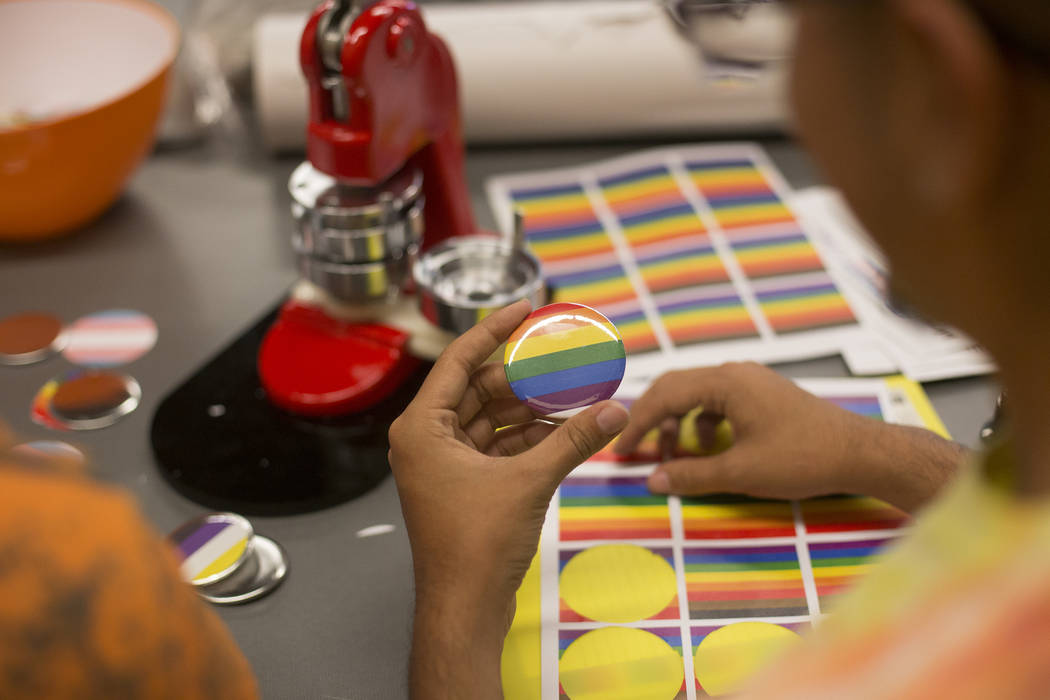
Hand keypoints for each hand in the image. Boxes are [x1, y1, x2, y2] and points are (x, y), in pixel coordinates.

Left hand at [388, 300, 628, 697]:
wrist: (464, 609)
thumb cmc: (476, 546)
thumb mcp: (530, 481)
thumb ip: (574, 440)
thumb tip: (617, 411)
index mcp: (422, 428)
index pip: (458, 360)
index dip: (494, 330)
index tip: (524, 308)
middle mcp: (427, 439)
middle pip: (480, 388)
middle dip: (526, 376)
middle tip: (567, 359)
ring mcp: (444, 463)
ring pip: (492, 417)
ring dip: (532, 408)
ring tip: (577, 393)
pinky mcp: (464, 484)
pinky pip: (498, 445)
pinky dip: (529, 436)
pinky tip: (567, 428)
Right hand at [614, 362, 963, 510]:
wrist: (860, 452)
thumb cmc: (802, 458)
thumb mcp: (741, 472)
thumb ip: (692, 475)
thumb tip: (653, 480)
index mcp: (726, 382)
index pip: (665, 394)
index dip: (638, 423)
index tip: (623, 451)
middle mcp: (736, 372)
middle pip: (677, 388)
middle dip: (654, 420)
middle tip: (637, 450)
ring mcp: (752, 381)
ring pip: (698, 395)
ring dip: (679, 424)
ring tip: (675, 457)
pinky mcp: (764, 394)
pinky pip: (719, 402)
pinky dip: (704, 425)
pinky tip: (713, 449)